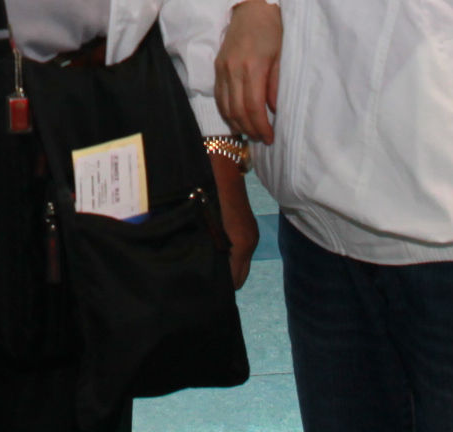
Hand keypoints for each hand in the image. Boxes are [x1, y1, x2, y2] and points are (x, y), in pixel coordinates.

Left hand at [209, 156, 258, 288]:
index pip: (233, 281)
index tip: (202, 289)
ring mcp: (250, 234)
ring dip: (226, 268)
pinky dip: (230, 257)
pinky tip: (214, 252)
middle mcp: (248, 243)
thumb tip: (202, 269)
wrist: (221, 163)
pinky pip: (241, 252)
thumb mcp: (202, 224)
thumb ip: (205, 249)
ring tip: (205, 266)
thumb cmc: (204, 191)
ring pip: (240, 264)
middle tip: (202, 280)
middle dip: (224, 281)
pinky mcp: (248, 227)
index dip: (219, 288)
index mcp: (238, 244)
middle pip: (239, 276)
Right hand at [215, 0, 281, 143]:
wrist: (253, 7)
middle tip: (262, 139)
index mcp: (252, 67)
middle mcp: (232, 70)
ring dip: (237, 124)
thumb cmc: (274, 30)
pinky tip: (236, 119)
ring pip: (225, 106)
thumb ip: (277, 84)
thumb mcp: (283, 56)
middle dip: (250, 129)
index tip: (270, 138)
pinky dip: (226, 111)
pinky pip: (219, 95)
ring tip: (251, 132)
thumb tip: (274, 110)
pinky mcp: (217, 66)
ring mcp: (221, 68)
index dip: (261, 126)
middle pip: (237, 110)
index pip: (253, 107)